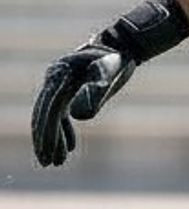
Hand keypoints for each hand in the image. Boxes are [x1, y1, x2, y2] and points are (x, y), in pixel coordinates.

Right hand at [31, 0, 188, 166]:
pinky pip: (62, 112)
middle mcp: (54, 80)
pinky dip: (64, 130)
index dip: (47, 134)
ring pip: (52, 116)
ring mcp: (60, 84)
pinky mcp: (70, 88)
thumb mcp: (110, 74)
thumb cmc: (117, 58)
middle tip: (46, 164)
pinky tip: (70, 148)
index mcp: (59, 77)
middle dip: (45, 140)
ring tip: (56, 162)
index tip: (47, 154)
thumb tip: (77, 117)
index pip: (49, 111)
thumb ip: (96, 92)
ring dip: (53, 138)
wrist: (123, 44)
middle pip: (45, 115)